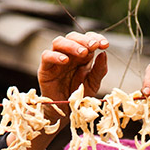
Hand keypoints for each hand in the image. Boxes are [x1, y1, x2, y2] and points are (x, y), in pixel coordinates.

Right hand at [15, 31, 108, 149]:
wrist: (65, 113)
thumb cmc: (79, 97)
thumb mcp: (94, 84)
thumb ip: (99, 70)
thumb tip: (104, 54)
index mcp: (82, 56)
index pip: (87, 40)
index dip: (95, 38)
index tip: (105, 44)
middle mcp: (68, 55)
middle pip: (72, 37)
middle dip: (84, 39)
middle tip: (94, 46)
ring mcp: (55, 61)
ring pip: (59, 42)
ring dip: (71, 45)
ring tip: (82, 53)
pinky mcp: (45, 69)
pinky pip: (46, 56)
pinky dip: (55, 56)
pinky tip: (65, 61)